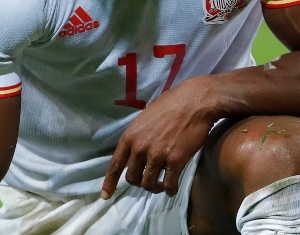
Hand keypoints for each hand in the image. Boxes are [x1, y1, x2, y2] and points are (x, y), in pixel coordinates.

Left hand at [101, 77, 214, 197]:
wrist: (194, 102)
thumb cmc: (170, 105)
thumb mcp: (144, 118)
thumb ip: (138, 136)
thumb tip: (135, 150)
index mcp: (130, 136)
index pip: (115, 164)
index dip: (109, 182)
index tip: (105, 196)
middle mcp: (140, 148)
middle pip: (132, 178)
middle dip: (139, 182)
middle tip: (149, 181)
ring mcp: (157, 155)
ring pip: (148, 184)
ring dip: (154, 188)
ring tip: (161, 185)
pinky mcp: (175, 161)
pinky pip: (168, 185)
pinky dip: (170, 190)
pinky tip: (172, 188)